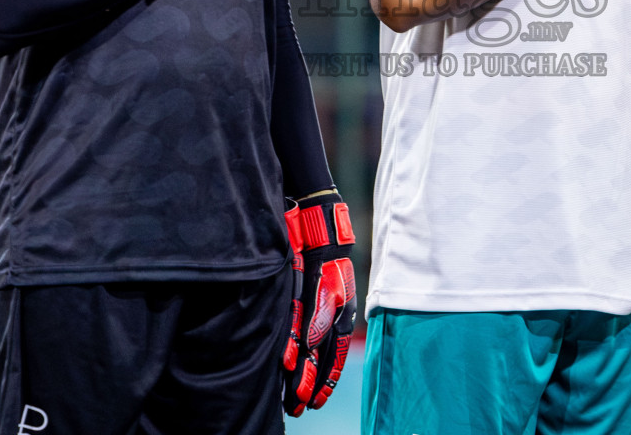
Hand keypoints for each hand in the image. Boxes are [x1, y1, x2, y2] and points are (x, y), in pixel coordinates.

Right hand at [282, 191, 356, 415]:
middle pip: (323, 355)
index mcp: (341, 311)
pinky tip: (289, 363)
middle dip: (312, 383)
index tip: (315, 400)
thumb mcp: (324, 287)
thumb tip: (307, 341)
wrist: (321, 221)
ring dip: (303, 372)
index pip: (334, 352)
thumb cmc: (320, 255)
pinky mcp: (307, 286)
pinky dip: (294, 341)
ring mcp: (321, 299)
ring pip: (312, 344)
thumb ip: (318, 313)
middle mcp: (335, 309)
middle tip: (301, 409)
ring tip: (295, 397)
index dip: (326, 377)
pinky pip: (300, 319)